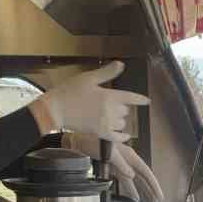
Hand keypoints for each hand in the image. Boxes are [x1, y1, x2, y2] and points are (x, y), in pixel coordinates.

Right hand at [33, 61, 150, 145]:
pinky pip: (117, 137)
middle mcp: (110, 111)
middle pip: (125, 110)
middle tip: (108, 102)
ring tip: (109, 115)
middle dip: (120, 106)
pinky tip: (124, 135)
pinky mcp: (100, 133)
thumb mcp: (88, 78)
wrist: (55, 110)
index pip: (131, 97)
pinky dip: (122, 136)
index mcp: (109, 96)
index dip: (141, 99)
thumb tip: (121, 64)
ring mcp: (105, 123)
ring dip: (119, 119)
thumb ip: (107, 73)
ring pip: (122, 123)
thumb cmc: (69, 92)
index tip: (147, 101)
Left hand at [61, 131, 164, 201]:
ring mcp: (120, 165)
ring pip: (134, 180)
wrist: (78, 141)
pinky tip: (133, 196)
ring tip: (148, 200)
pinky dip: (129, 189)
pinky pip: (124, 181)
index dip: (153, 184)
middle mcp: (127, 160)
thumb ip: (121, 165)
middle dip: (150, 188)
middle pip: (142, 177)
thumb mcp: (109, 153)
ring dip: (141, 190)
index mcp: (129, 155)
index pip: (146, 172)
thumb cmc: (94, 141)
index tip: (159, 195)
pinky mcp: (112, 169)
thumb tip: (131, 176)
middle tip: (158, 200)